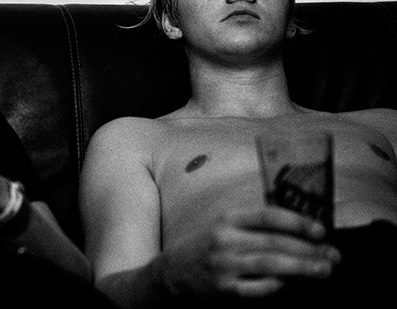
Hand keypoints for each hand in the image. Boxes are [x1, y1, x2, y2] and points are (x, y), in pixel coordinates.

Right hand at [160, 207, 340, 299]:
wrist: (173, 271)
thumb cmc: (205, 245)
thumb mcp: (224, 225)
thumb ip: (253, 225)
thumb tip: (297, 231)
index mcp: (227, 219)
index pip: (268, 216)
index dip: (297, 222)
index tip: (320, 230)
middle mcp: (225, 240)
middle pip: (275, 243)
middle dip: (308, 249)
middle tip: (332, 254)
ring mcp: (224, 265)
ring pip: (271, 265)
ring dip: (302, 267)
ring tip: (323, 269)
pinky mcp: (225, 289)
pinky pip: (259, 288)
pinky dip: (278, 285)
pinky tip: (293, 283)